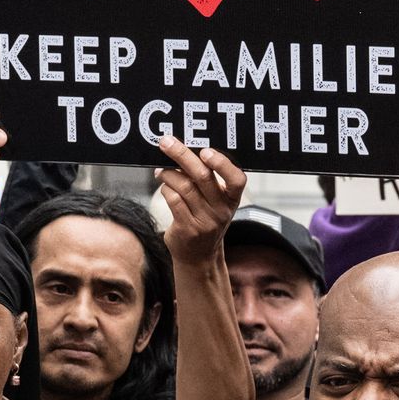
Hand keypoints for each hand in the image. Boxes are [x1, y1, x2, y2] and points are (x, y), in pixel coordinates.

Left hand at [156, 137, 246, 263]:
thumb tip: (183, 150)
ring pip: (184, 186)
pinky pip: (173, 200)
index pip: (237, 179)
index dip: (222, 163)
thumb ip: (206, 180)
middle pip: (203, 176)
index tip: (206, 151)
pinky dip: (165, 188)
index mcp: (232, 200)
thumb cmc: (205, 220)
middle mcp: (221, 211)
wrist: (199, 257)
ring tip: (161, 170)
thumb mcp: (215, 202)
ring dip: (168, 173)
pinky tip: (164, 186)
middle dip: (182, 155)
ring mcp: (204, 221)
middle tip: (166, 142)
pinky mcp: (187, 229)